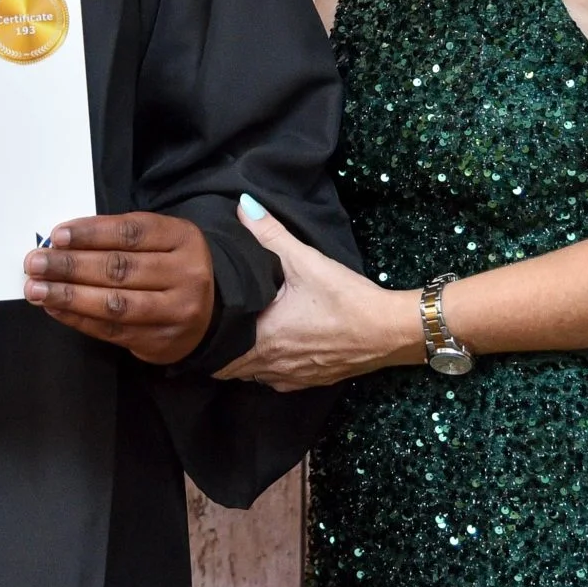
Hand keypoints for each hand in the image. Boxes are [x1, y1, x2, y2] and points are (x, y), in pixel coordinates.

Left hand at [21, 212, 215, 365]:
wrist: (213, 312)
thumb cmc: (172, 266)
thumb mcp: (161, 239)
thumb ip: (118, 237)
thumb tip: (61, 241)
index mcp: (183, 238)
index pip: (131, 233)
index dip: (91, 234)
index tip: (56, 236)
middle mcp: (185, 275)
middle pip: (119, 269)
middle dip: (70, 266)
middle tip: (34, 262)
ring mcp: (175, 312)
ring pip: (114, 303)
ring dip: (68, 296)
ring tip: (36, 288)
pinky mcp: (160, 342)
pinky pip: (112, 330)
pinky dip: (78, 318)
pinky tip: (54, 307)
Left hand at [214, 193, 416, 390]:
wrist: (391, 331)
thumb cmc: (346, 299)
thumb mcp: (305, 261)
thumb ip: (269, 233)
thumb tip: (241, 206)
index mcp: (261, 341)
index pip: (216, 354)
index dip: (203, 340)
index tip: (195, 322)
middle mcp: (272, 367)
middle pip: (231, 368)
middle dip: (221, 350)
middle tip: (213, 326)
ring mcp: (293, 378)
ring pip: (254, 375)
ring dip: (245, 359)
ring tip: (239, 335)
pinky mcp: (313, 380)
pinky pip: (278, 379)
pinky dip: (270, 366)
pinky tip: (275, 346)